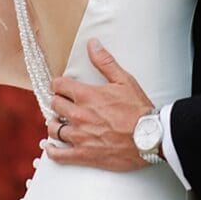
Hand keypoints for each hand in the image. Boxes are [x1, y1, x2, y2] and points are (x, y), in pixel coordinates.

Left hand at [42, 42, 152, 171]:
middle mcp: (79, 115)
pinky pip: (59, 155)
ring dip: (54, 124)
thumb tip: (92, 44)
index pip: (59, 86)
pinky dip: (52, 151)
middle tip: (62, 104)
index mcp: (87, 95)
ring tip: (59, 122)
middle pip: (55, 105)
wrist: (149, 138)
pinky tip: (51, 147)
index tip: (60, 86)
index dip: (58, 84)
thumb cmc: (138, 110)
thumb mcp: (124, 80)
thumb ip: (105, 62)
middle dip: (57, 102)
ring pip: (54, 129)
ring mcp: (80, 136)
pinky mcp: (84, 155)